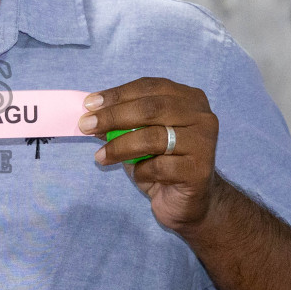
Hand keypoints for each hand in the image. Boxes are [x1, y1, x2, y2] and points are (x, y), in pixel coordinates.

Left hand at [78, 77, 222, 233]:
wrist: (189, 202)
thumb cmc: (163, 163)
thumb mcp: (141, 136)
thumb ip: (122, 122)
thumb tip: (91, 113)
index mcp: (189, 98)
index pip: (149, 87)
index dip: (117, 94)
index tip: (89, 104)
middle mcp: (201, 116)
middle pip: (151, 109)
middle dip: (113, 116)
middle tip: (86, 125)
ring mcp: (204, 142)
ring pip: (153, 138)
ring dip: (119, 146)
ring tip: (100, 156)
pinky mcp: (199, 170)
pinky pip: (159, 167)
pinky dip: (141, 171)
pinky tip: (138, 175)